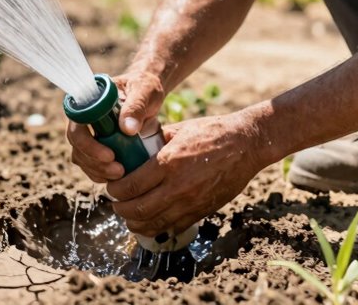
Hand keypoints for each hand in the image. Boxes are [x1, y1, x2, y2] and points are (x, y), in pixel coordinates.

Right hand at [65, 68, 165, 182]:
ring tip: (121, 175)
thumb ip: (136, 106)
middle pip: (77, 145)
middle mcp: (84, 118)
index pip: (76, 125)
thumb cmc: (145, 88)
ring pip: (81, 157)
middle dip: (94, 163)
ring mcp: (89, 132)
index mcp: (89, 101)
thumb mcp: (145, 92)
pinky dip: (101, 174)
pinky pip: (91, 164)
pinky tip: (118, 177)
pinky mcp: (97, 145)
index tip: (110, 155)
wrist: (148, 93)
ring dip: (97, 171)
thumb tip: (128, 129)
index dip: (87, 144)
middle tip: (118, 171)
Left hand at [106, 110, 266, 236]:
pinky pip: (174, 227)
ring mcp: (191, 202)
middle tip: (115, 204)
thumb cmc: (212, 132)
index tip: (111, 187)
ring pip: (154, 224)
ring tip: (129, 217)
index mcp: (168, 164)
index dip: (115, 190)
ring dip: (135, 223)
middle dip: (120, 209)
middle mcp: (177, 187)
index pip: (131, 186)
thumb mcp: (178, 130)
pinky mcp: (202, 211)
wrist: (247, 145)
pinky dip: (158, 228)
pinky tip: (151, 221)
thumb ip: (154, 141)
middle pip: (138, 210)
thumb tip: (132, 144)